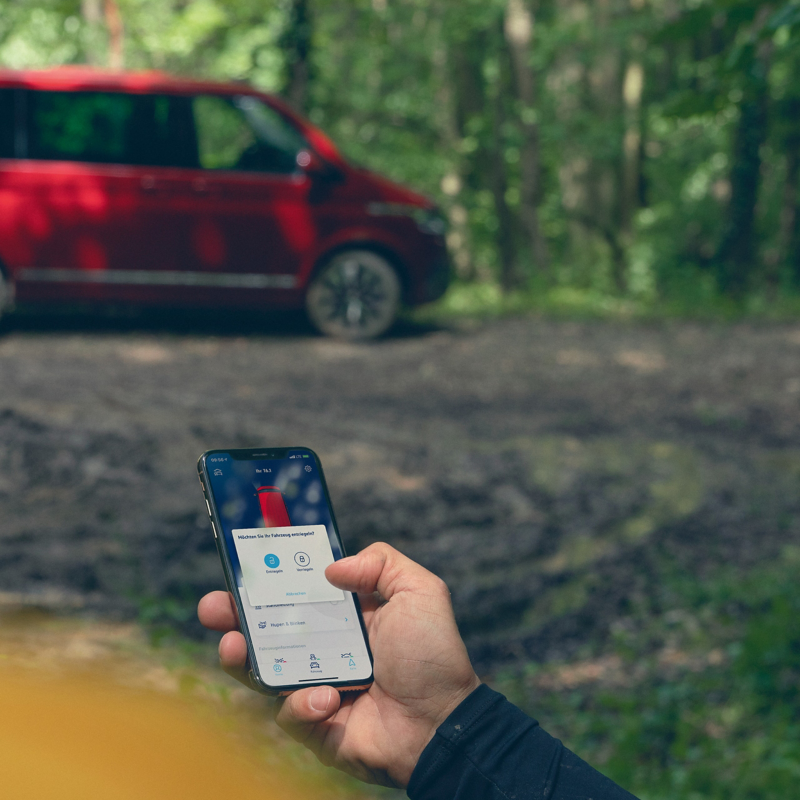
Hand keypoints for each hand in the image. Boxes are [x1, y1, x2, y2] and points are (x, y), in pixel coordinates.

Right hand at [197, 542, 479, 787]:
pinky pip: (290, 714)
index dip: (269, 581)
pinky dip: (302, 703)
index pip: (297, 594)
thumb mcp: (419, 592)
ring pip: (263, 673)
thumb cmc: (434, 656)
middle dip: (234, 618)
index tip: (245, 567)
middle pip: (267, 631)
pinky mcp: (315, 726)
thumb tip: (332, 568)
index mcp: (344, 617)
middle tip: (213, 607)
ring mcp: (315, 687)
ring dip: (242, 658)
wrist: (444, 723)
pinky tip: (328, 697)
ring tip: (233, 646)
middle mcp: (324, 649)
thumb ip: (381, 564)